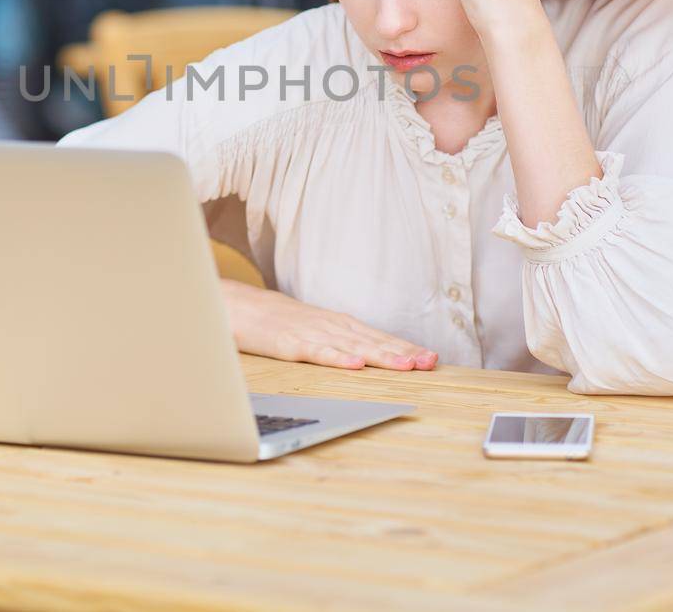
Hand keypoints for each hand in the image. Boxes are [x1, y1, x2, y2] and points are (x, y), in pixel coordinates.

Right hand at [219, 279, 437, 370]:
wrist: (241, 307)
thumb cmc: (281, 322)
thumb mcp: (317, 329)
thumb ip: (342, 341)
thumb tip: (371, 356)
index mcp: (340, 325)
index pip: (380, 337)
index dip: (406, 347)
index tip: (431, 358)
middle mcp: (333, 326)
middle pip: (374, 341)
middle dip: (404, 353)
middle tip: (430, 362)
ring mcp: (314, 334)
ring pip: (354, 347)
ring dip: (382, 356)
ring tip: (406, 366)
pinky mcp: (293, 345)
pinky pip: (319, 353)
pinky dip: (339, 358)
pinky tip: (356, 365)